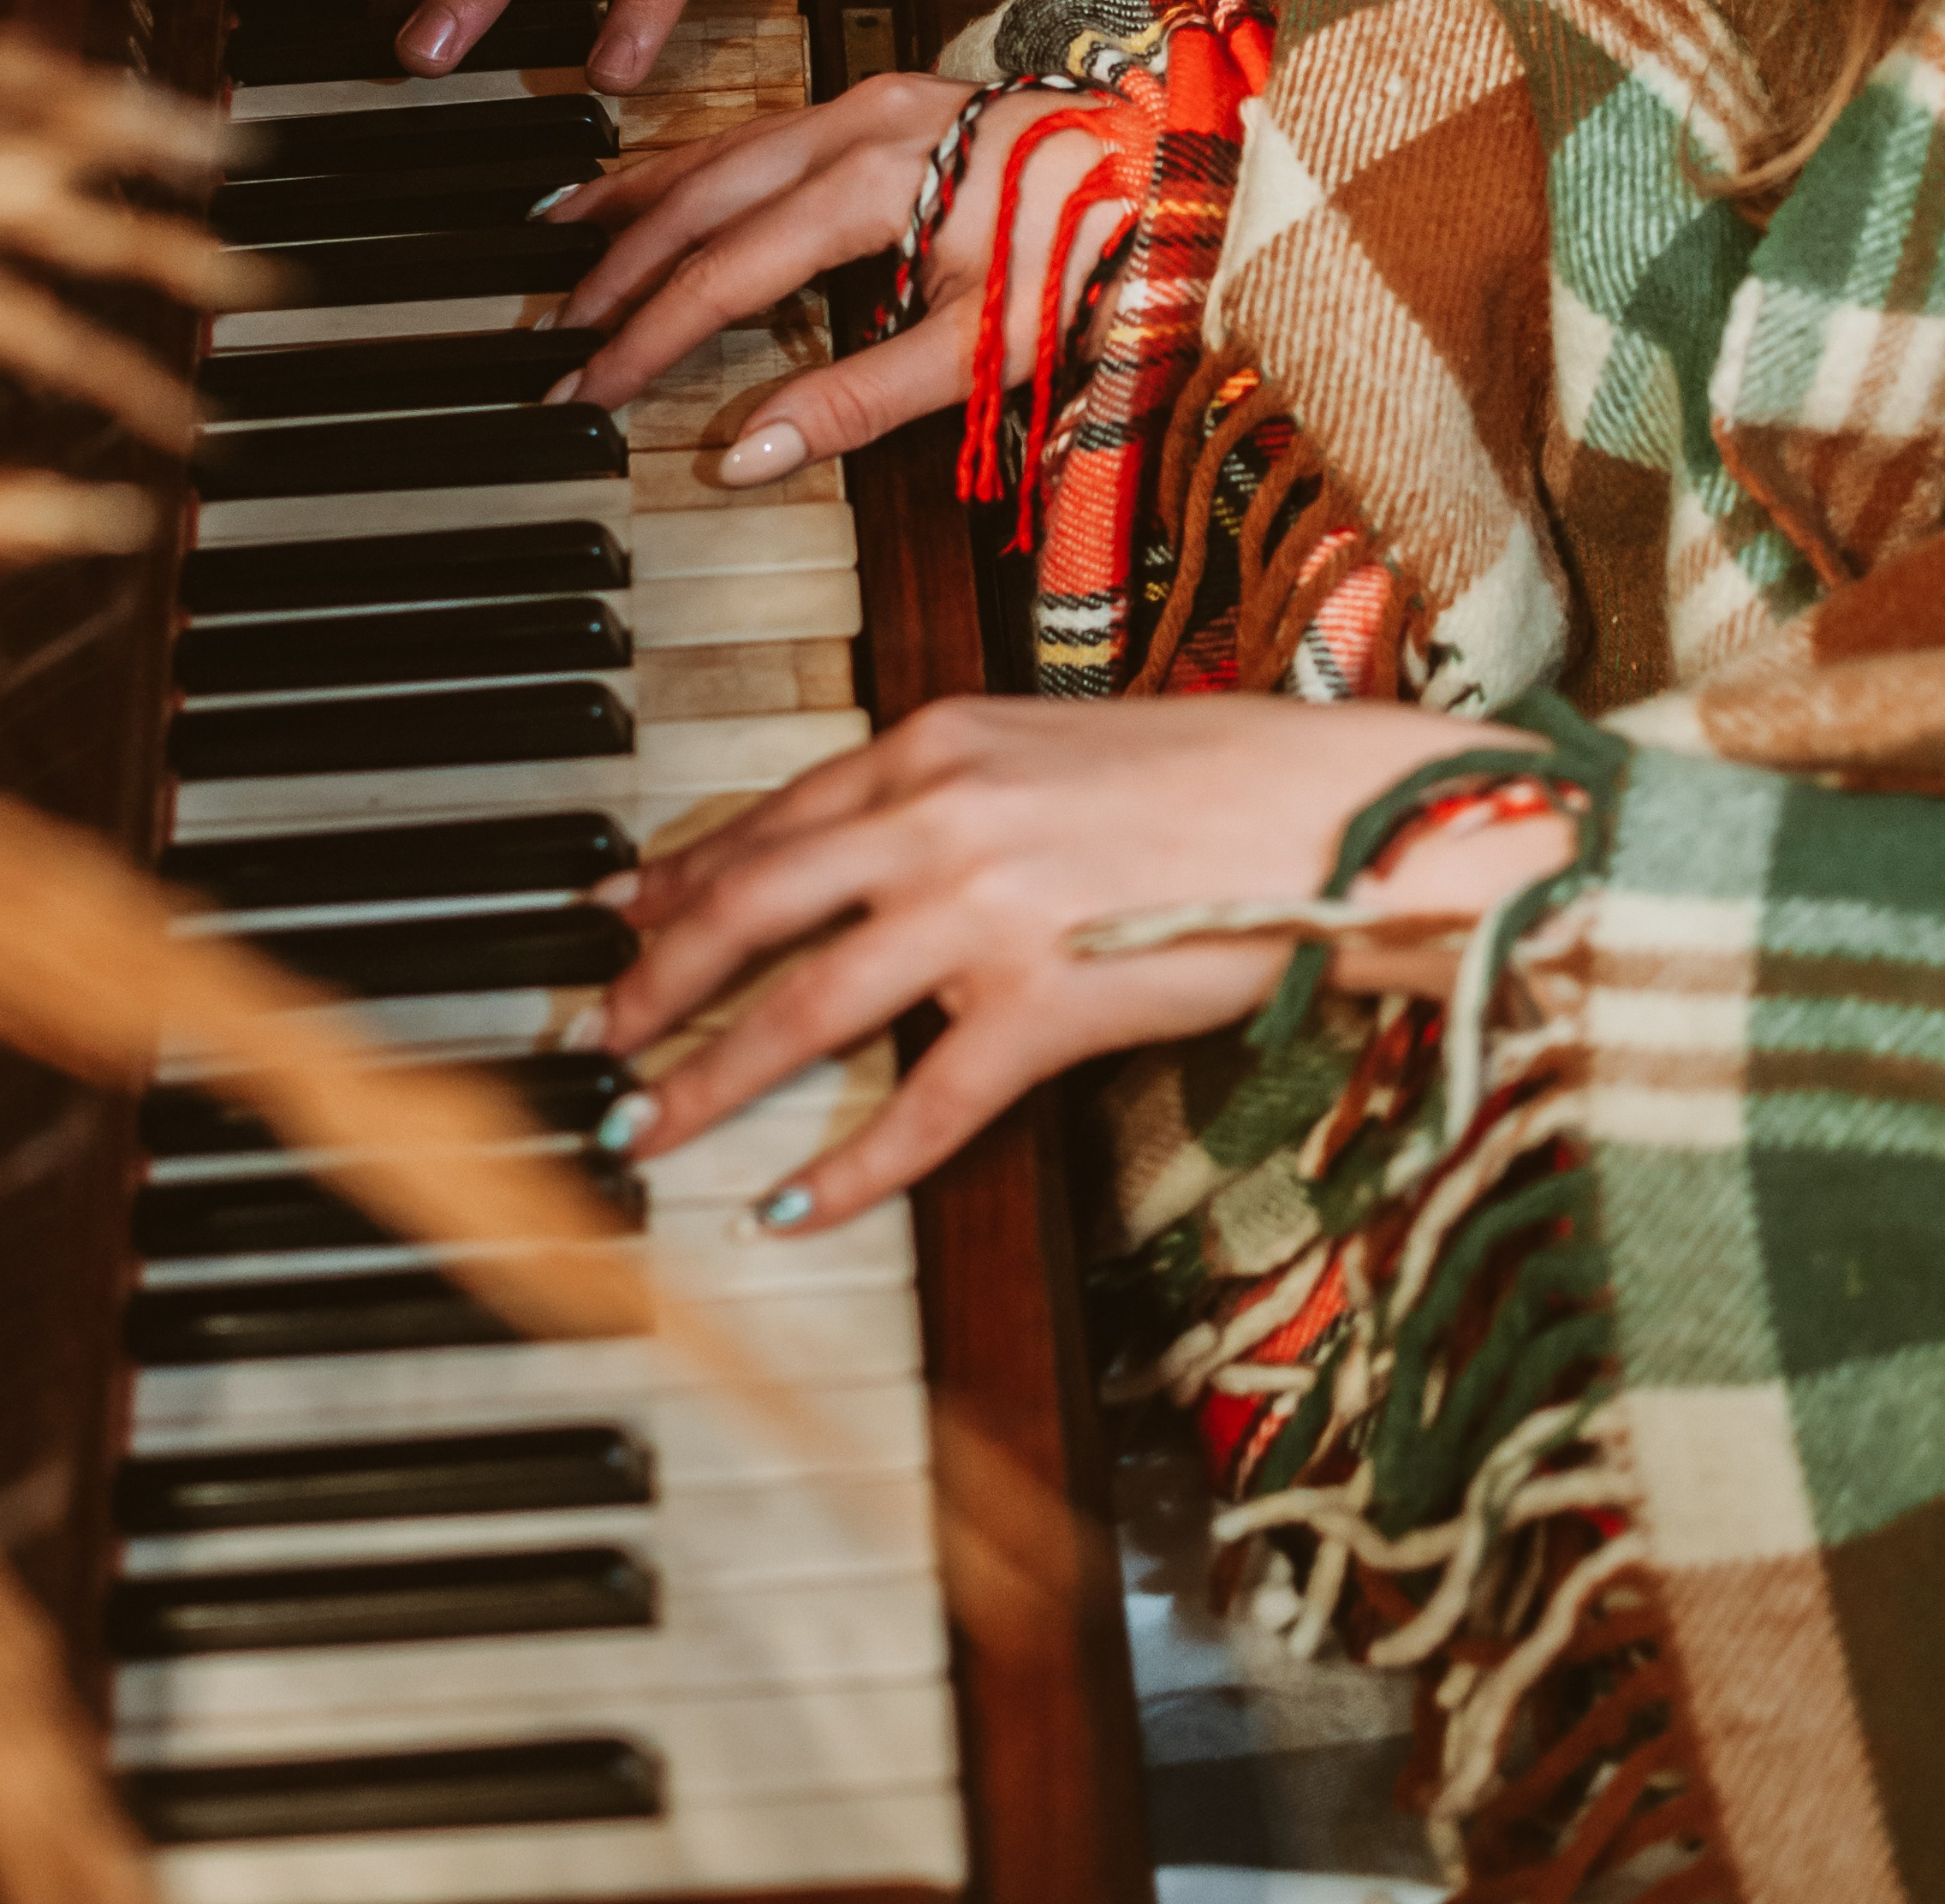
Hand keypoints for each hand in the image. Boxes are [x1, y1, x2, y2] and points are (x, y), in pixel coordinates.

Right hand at [538, 73, 1137, 471]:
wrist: (1181, 165)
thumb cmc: (1094, 254)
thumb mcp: (981, 348)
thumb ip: (854, 400)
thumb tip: (743, 455)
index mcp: (867, 182)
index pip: (721, 270)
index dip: (645, 335)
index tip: (587, 387)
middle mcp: (853, 124)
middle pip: (697, 196)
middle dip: (617, 265)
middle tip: (554, 327)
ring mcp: (870, 101)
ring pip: (719, 147)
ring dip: (639, 198)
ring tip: (564, 240)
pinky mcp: (890, 98)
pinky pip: (760, 128)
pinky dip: (696, 162)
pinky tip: (665, 184)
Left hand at [586, 695, 1561, 1227]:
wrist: (1346, 813)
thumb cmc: (1226, 779)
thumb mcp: (1063, 747)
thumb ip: (961, 787)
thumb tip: (878, 844)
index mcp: (943, 738)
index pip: (774, 814)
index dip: (683, 874)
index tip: (618, 913)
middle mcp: (942, 812)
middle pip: (752, 906)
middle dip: (657, 977)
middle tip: (598, 1032)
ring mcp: (987, 908)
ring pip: (804, 1005)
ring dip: (709, 1074)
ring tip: (645, 1124)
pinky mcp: (1048, 999)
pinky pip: (923, 1104)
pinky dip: (847, 1166)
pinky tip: (793, 1206)